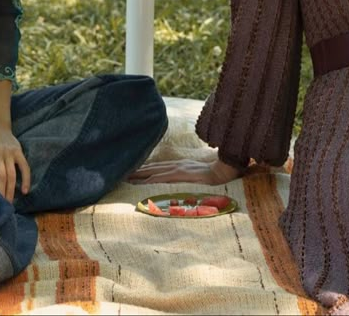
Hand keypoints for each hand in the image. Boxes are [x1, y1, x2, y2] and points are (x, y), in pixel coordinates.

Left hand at [127, 158, 242, 184]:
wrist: (226, 170)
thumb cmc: (217, 174)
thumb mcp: (202, 177)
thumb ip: (193, 179)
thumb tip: (188, 183)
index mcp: (181, 166)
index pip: (159, 167)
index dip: (146, 169)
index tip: (133, 172)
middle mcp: (177, 166)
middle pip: (153, 168)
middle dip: (137, 172)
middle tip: (122, 175)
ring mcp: (178, 169)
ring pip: (154, 172)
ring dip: (139, 175)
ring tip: (126, 178)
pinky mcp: (181, 174)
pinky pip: (162, 178)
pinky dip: (150, 180)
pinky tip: (141, 183)